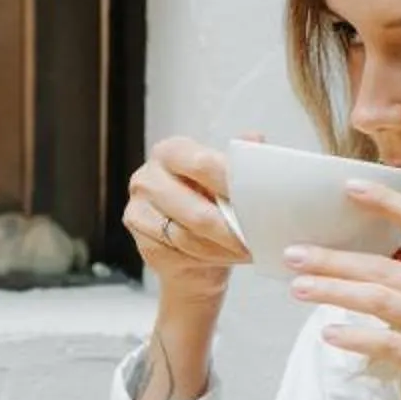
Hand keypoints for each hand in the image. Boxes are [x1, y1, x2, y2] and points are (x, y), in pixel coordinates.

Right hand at [122, 134, 252, 303]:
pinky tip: (228, 256)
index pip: (203, 165)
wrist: (191, 246)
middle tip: (260, 238)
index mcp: (170, 152)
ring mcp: (140, 214)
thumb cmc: (209, 203)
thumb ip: (238, 159)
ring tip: (250, 250)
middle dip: (233, 230)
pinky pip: (183, 256)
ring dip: (225, 249)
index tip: (260, 201)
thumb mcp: (224, 176)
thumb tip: (255, 139)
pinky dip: (212, 259)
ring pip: (191, 239)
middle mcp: (148, 180)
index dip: (233, 185)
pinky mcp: (144, 245)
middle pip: (198, 212)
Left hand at [285, 181, 400, 399]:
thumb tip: (393, 268)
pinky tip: (330, 335)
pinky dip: (358, 338)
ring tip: (299, 288)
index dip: (389, 203)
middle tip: (295, 253)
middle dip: (336, 258)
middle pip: (390, 266)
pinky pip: (393, 346)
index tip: (351, 187)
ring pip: (384, 301)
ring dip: (335, 292)